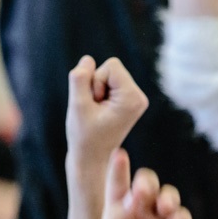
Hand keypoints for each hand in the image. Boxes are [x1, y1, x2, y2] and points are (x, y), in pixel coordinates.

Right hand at [65, 55, 148, 171]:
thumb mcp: (77, 105)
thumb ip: (80, 78)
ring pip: (107, 73)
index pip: (111, 65)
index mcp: (133, 98)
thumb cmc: (84, 136)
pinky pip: (107, 81)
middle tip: (94, 111)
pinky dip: (98, 93)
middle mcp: (139, 97)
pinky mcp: (127, 100)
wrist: (91, 159)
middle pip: (110, 67)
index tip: (95, 105)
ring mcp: (135, 99)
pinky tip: (98, 111)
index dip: (95, 81)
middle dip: (96, 85)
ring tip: (96, 113)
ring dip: (95, 90)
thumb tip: (88, 59)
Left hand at [84, 151, 191, 218]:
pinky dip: (181, 217)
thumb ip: (118, 218)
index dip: (119, 168)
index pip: (118, 184)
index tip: (119, 154)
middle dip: (148, 182)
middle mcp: (138, 214)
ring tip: (163, 207)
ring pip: (168, 198)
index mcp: (116, 211)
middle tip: (144, 191)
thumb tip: (133, 197)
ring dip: (167, 197)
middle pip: (148, 186)